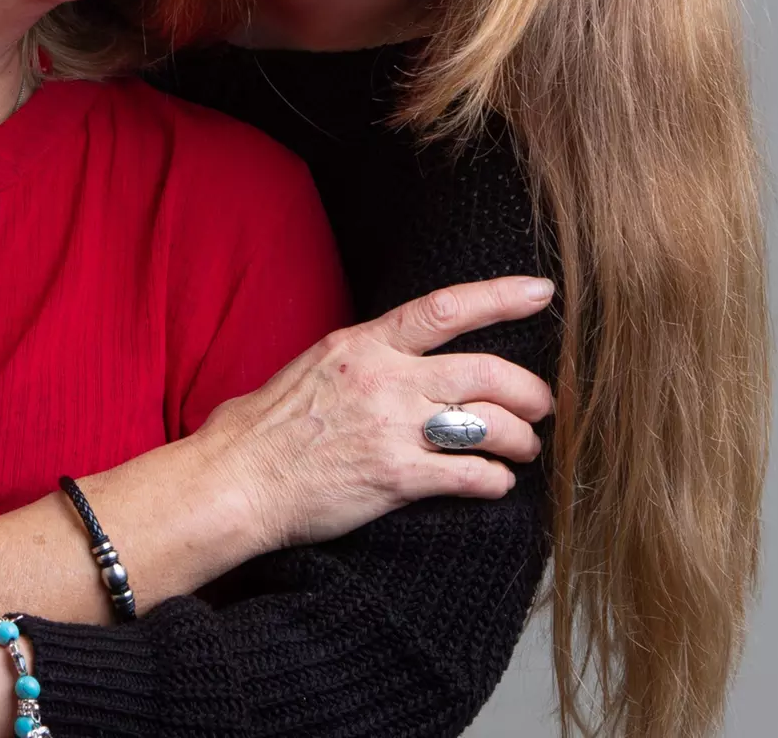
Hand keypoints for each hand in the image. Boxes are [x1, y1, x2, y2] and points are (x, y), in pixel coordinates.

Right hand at [195, 275, 555, 551]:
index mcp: (361, 345)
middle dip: (531, 392)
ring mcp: (392, 429)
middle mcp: (383, 379)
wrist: (236, 480)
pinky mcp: (397, 477)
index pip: (445, 309)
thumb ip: (362, 360)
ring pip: (492, 426)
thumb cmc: (262, 429)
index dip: (500, 298)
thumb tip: (401, 363)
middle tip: (541, 407)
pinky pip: (473, 476)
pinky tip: (495, 483)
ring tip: (523, 450)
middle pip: (488, 372)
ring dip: (521, 441)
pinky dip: (496, 481)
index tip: (540, 293)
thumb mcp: (310, 368)